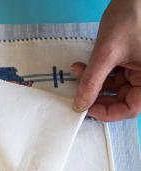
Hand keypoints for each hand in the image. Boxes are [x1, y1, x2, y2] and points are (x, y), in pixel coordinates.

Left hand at [72, 0, 140, 120]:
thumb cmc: (130, 18)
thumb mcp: (107, 53)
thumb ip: (92, 81)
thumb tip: (79, 105)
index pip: (131, 108)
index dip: (108, 112)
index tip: (86, 110)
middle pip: (121, 99)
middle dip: (96, 95)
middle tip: (77, 94)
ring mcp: (139, 69)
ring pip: (113, 87)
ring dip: (92, 82)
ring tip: (77, 72)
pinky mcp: (130, 61)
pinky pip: (112, 75)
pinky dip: (96, 73)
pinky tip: (81, 66)